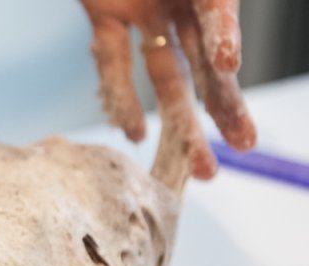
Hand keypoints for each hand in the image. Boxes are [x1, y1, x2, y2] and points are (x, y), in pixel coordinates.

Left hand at [80, 0, 255, 183]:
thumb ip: (214, 12)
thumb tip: (224, 63)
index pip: (220, 55)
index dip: (226, 97)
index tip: (240, 139)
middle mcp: (177, 7)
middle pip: (196, 72)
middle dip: (206, 123)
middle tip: (209, 171)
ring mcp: (141, 12)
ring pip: (160, 74)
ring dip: (170, 119)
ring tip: (177, 162)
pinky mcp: (103, 13)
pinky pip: (112, 58)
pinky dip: (120, 96)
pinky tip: (134, 133)